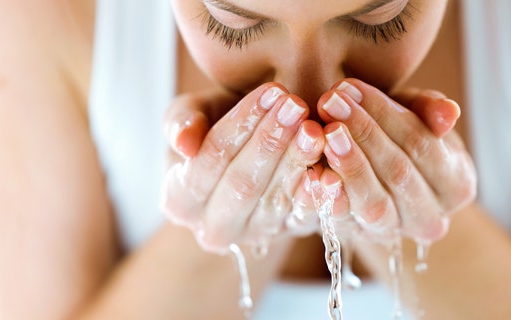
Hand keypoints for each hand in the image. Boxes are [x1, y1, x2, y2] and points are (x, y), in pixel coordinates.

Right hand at [161, 83, 324, 252]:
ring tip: (315, 128)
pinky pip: (306, 218)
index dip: (240, 125)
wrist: (250, 152)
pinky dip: (320, 195)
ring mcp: (254, 235)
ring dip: (298, 162)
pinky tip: (330, 169)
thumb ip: (181, 121)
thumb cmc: (216, 125)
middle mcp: (214, 228)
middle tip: (296, 106)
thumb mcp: (193, 114)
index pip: (211, 159)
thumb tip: (184, 144)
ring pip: (276, 200)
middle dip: (270, 142)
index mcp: (179, 201)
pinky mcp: (290, 233)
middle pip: (243, 184)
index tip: (269, 92)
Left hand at [315, 79, 476, 243]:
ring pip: (374, 203)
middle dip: (362, 133)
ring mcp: (394, 233)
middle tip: (330, 102)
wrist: (374, 174)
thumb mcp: (416, 115)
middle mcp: (430, 219)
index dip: (386, 115)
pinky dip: (328, 197)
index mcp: (456, 185)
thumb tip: (449, 113)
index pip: (423, 145)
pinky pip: (344, 222)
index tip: (350, 87)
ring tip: (325, 132)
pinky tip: (313, 172)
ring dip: (348, 165)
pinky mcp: (359, 238)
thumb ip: (430, 110)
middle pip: (398, 173)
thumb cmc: (399, 136)